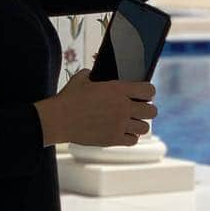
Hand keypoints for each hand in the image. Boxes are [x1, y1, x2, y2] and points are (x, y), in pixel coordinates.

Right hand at [34, 69, 157, 147]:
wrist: (57, 120)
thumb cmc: (68, 98)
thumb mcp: (83, 78)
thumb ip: (95, 73)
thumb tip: (97, 70)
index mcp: (118, 89)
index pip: (149, 90)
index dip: (148, 92)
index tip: (142, 95)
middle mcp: (123, 107)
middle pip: (152, 111)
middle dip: (146, 109)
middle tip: (137, 110)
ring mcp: (119, 125)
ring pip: (145, 128)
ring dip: (138, 124)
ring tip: (130, 122)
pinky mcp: (113, 139)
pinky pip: (133, 140)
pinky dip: (130, 137)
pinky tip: (122, 132)